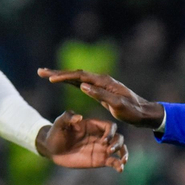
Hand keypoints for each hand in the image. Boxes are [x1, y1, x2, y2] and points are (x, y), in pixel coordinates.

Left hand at [35, 111, 127, 170]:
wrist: (52, 148)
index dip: (110, 133)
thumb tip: (79, 117)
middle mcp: (100, 136)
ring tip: (123, 161)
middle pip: (118, 137)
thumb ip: (68, 117)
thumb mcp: (60, 123)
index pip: (109, 126)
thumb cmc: (56, 133)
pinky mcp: (99, 160)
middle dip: (117, 144)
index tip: (103, 141)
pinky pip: (113, 162)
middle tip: (109, 151)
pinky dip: (118, 165)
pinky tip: (120, 169)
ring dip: (123, 153)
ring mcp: (101, 148)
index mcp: (94, 126)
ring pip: (119, 149)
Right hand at [38, 68, 164, 128]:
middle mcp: (100, 80)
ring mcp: (100, 84)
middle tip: (40, 71)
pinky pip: (81, 83)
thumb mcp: (117, 105)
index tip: (50, 79)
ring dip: (61, 76)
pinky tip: (63, 82)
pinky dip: (69, 82)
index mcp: (103, 82)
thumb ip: (100, 95)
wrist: (143, 112)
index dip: (64, 77)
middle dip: (57, 73)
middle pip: (75, 74)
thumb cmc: (132, 111)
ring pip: (76, 77)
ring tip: (46, 75)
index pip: (79, 77)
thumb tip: (83, 86)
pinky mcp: (100, 90)